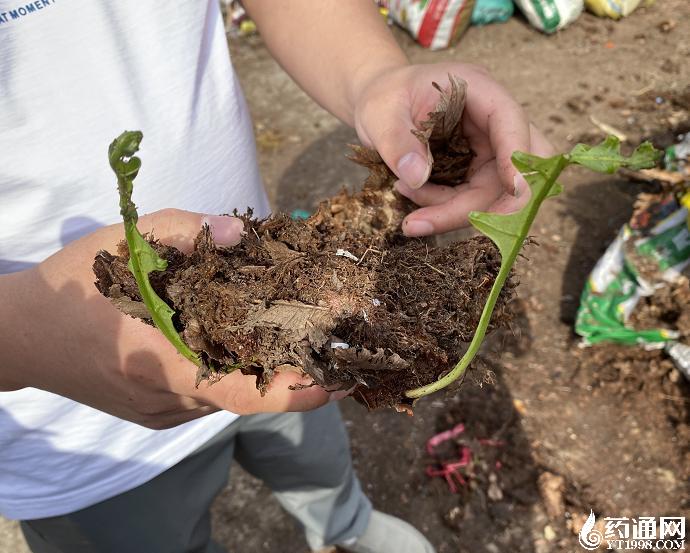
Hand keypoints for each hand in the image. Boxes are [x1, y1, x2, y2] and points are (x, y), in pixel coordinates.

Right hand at [0, 209, 332, 428]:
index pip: (248, 393)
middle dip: (291, 372)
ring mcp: (160, 413)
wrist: (19, 336)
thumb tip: (243, 232)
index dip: (299, 390)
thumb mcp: (125, 243)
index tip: (338, 378)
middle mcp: (168, 401)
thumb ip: (185, 232)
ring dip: (260, 370)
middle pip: (246, 392)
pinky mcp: (153, 413)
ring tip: (291, 337)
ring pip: (228, 396)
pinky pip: (206, 397)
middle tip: (327, 344)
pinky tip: (240, 343)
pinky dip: (230, 373)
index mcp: (163, 365)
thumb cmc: (73, 285)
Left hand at [352, 63, 554, 235]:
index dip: (517, 155)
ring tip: (408, 199)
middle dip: (501, 200)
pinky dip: (446, 209)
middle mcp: (490, 121)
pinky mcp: (475, 171)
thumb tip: (418, 177)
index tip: (515, 188)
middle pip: (522, 163)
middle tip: (470, 227)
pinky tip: (411, 195)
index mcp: (478, 90)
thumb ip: (397, 142)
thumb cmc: (383, 98)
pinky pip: (473, 200)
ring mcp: (487, 148)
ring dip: (457, 210)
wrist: (377, 104)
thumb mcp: (380, 114)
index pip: (511, 121)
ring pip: (496, 191)